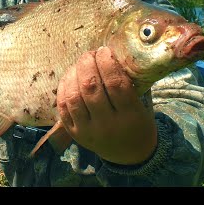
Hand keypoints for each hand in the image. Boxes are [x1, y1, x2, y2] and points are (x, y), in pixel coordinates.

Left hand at [56, 46, 156, 164]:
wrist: (129, 154)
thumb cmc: (136, 122)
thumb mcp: (140, 104)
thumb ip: (126, 83)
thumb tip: (107, 53)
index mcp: (129, 116)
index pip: (115, 84)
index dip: (107, 62)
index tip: (104, 50)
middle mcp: (107, 125)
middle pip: (91, 88)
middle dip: (87, 64)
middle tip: (90, 54)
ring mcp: (88, 131)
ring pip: (73, 96)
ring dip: (73, 74)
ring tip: (79, 64)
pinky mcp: (74, 134)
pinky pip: (63, 107)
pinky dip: (63, 88)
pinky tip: (70, 77)